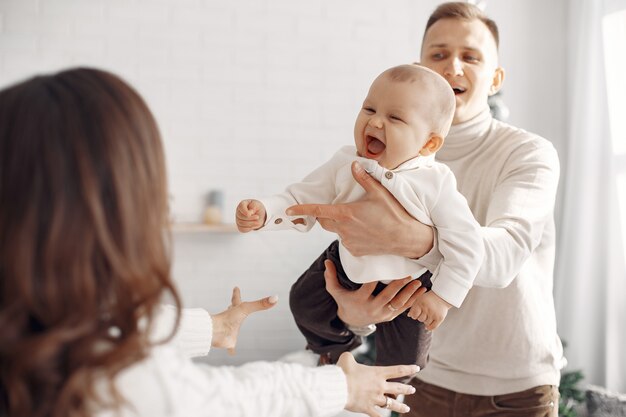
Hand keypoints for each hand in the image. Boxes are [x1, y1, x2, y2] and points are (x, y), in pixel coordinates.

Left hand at [210, 287, 277, 353]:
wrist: (216, 332)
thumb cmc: (228, 318)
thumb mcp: (246, 308)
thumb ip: (261, 304)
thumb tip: (276, 297)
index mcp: (234, 310)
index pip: (236, 299)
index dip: (236, 293)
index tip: (235, 288)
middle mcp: (231, 319)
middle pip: (232, 311)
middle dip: (232, 306)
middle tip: (232, 304)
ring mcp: (230, 330)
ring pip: (231, 328)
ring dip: (232, 326)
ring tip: (232, 328)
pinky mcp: (229, 341)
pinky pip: (231, 347)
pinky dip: (232, 350)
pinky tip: (232, 353)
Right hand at [236, 199, 266, 231]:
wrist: (259, 214)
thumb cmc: (257, 208)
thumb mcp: (257, 204)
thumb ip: (253, 206)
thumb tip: (249, 213)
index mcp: (242, 204)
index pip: (241, 207)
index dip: (245, 211)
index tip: (252, 213)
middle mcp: (238, 211)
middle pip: (241, 216)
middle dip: (250, 218)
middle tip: (257, 217)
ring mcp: (238, 219)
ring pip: (241, 223)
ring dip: (251, 224)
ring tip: (257, 222)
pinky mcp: (240, 226)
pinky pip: (242, 229)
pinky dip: (248, 228)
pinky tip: (253, 226)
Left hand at [286, 161, 433, 257]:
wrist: (406, 238)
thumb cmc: (394, 214)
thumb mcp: (379, 192)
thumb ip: (364, 179)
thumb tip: (353, 166)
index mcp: (346, 213)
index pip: (317, 211)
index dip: (301, 210)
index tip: (289, 211)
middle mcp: (344, 229)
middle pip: (324, 222)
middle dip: (325, 215)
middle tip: (340, 209)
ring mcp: (348, 241)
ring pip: (336, 231)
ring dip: (340, 225)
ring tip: (360, 220)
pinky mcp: (354, 251)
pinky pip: (345, 242)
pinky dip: (349, 235)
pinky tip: (365, 231)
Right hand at [324, 260, 425, 326]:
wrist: (352, 320)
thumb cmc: (344, 301)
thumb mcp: (335, 291)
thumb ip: (330, 276)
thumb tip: (326, 261)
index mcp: (360, 300)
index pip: (369, 287)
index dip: (375, 278)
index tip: (384, 268)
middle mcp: (372, 308)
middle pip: (387, 297)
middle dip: (399, 286)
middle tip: (408, 276)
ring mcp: (382, 314)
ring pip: (398, 304)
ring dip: (410, 294)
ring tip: (418, 283)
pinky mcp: (390, 317)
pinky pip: (403, 309)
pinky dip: (412, 301)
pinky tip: (420, 292)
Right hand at [337, 352, 418, 415]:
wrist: (339, 387)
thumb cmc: (343, 372)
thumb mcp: (347, 359)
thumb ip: (350, 357)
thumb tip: (347, 357)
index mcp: (377, 373)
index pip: (398, 370)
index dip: (409, 369)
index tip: (417, 368)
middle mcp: (380, 386)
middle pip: (398, 388)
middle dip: (407, 389)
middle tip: (413, 389)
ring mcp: (375, 398)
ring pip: (392, 404)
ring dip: (400, 407)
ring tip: (407, 408)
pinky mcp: (368, 408)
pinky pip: (378, 415)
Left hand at [408, 291, 451, 330]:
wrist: (442, 297)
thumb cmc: (429, 298)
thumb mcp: (419, 299)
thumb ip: (414, 307)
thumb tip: (409, 315)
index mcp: (420, 303)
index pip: (414, 315)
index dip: (414, 315)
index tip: (416, 314)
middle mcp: (427, 308)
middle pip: (420, 319)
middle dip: (421, 317)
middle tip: (424, 314)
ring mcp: (433, 314)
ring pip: (426, 323)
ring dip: (426, 321)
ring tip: (429, 316)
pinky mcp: (439, 318)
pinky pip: (432, 327)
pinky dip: (429, 327)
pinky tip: (428, 327)